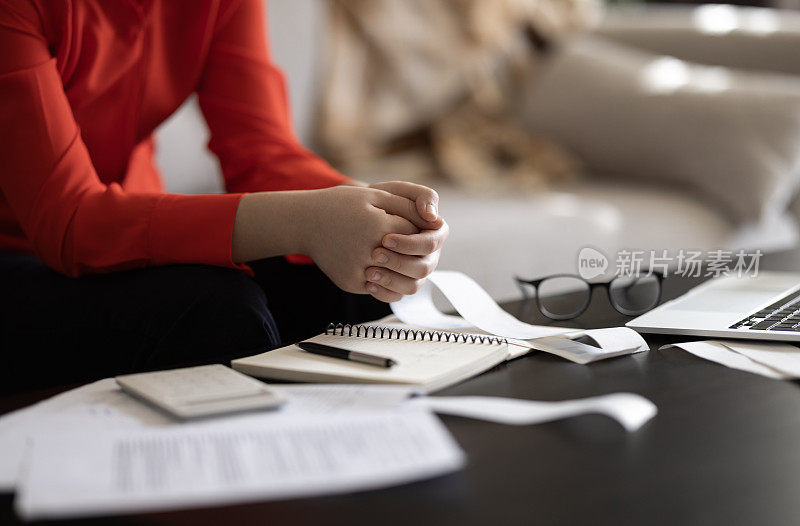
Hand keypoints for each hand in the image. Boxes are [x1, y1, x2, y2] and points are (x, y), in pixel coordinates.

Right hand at [302, 185, 434, 295]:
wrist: (305, 222)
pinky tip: (389, 272)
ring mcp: (359, 271)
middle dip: (415, 254)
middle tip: (409, 246)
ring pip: (403, 283)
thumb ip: (407, 206)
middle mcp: (369, 252)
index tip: (411, 225)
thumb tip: (435, 220)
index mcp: (378, 227)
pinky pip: (383, 292)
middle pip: (413, 263)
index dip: (417, 230)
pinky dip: (391, 285)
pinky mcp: (351, 284)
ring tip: (404, 261)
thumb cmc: (341, 204)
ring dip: (408, 273)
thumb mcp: (374, 194)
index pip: (416, 234)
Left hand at [363, 182, 448, 301]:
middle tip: (374, 255)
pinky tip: (367, 282)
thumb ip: (422, 196)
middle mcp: (429, 256)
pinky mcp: (400, 285)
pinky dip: (383, 292)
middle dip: (398, 262)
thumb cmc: (381, 200)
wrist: (357, 217)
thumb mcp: (398, 191)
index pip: (431, 244)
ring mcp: (415, 273)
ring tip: (368, 272)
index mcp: (435, 234)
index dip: (410, 244)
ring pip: (412, 287)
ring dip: (391, 280)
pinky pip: (397, 297)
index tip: (385, 238)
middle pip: (423, 268)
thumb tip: (433, 216)